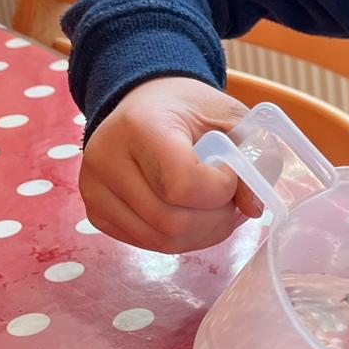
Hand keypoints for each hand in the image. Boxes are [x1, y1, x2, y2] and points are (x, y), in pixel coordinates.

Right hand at [79, 76, 257, 252]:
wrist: (146, 104)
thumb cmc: (190, 108)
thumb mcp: (230, 118)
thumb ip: (251, 157)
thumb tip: (254, 209)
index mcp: (139, 126)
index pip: (181, 183)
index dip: (220, 188)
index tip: (231, 170)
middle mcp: (105, 160)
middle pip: (170, 221)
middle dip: (216, 218)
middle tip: (231, 198)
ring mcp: (94, 191)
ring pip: (161, 240)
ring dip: (203, 232)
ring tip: (217, 207)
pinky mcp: (97, 214)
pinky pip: (149, 244)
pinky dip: (184, 238)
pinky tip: (196, 214)